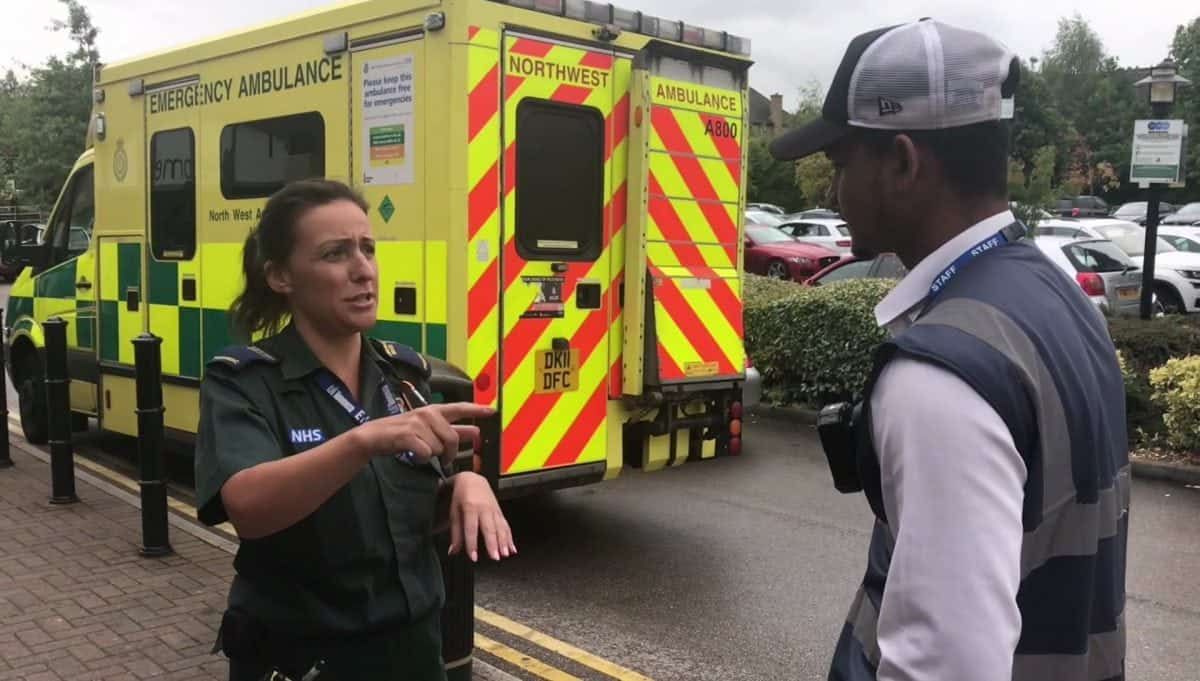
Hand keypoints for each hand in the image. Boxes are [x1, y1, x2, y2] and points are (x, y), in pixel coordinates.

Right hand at [358, 403, 493, 468]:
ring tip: (418, 450)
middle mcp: (427, 414)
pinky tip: (412, 454)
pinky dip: (419, 459)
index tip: (493, 411)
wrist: (373, 436)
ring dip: (430, 455)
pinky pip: (425, 454)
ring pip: (438, 449)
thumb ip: (450, 430)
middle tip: (443, 460)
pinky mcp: (409, 435)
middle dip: (450, 453)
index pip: (460, 408)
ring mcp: (418, 423)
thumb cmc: (401, 434)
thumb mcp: (427, 428)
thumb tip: (475, 432)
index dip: (477, 410)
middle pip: (452, 438)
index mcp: (434, 411)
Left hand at [449, 472, 515, 561]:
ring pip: (500, 527)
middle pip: (489, 528)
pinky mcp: (500, 512)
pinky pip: (506, 526)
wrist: (473, 480)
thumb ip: (455, 533)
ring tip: (505, 554)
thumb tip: (453, 552)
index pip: (471, 529)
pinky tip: (512, 548)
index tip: (473, 557)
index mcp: (470, 508)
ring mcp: (494, 510)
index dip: (472, 544)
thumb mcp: (454, 513)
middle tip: (495, 557)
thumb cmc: (461, 497)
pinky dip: (510, 538)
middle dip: (493, 544)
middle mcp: (484, 509)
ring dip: (504, 542)